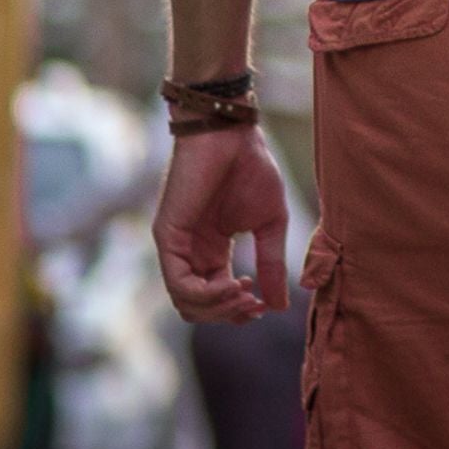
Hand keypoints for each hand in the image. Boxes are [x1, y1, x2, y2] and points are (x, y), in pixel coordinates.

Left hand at [152, 125, 290, 323]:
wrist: (231, 134)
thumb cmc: (251, 168)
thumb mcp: (270, 224)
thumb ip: (271, 264)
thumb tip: (279, 307)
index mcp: (211, 250)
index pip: (216, 297)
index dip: (238, 311)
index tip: (264, 305)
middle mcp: (190, 253)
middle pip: (199, 309)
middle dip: (229, 314)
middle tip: (255, 304)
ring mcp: (176, 247)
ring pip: (187, 303)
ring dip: (220, 308)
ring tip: (247, 293)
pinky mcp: (168, 238)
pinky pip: (180, 284)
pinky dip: (207, 294)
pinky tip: (234, 283)